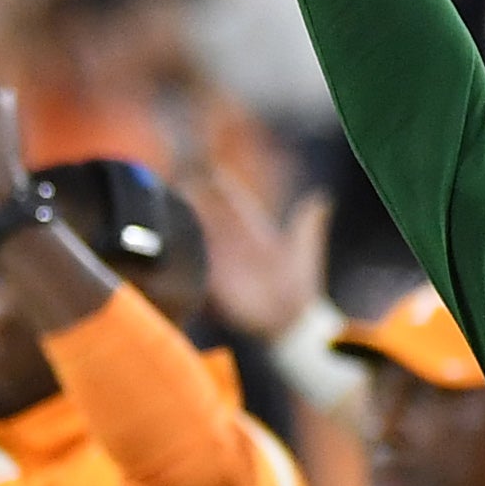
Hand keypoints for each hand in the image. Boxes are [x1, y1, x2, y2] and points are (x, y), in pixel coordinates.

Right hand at [183, 162, 331, 340]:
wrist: (290, 323)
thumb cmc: (300, 286)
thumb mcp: (303, 250)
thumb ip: (307, 224)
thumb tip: (322, 197)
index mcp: (251, 229)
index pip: (229, 197)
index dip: (216, 180)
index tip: (202, 162)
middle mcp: (231, 242)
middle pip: (205, 211)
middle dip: (189, 193)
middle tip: (173, 174)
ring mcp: (219, 260)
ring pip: (194, 233)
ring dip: (179, 219)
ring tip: (163, 199)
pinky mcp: (211, 281)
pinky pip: (191, 263)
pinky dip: (180, 253)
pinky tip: (167, 239)